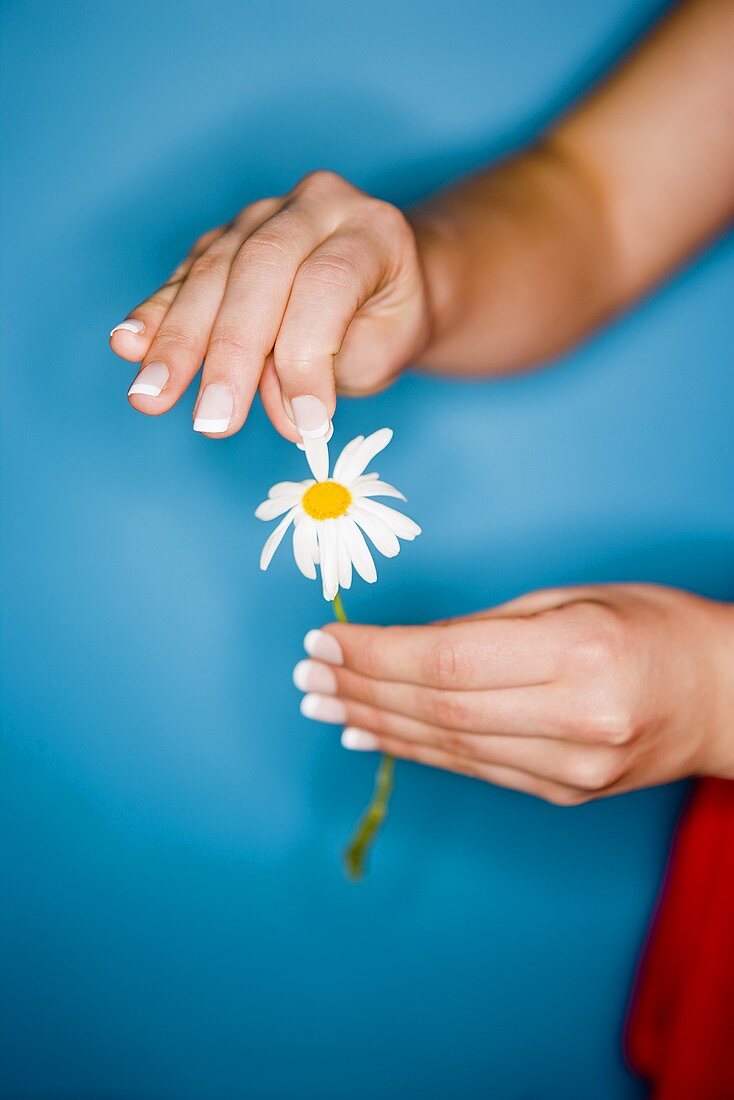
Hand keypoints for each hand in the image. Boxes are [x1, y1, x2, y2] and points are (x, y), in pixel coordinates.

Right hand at [110, 171, 429, 439]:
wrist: (382, 288)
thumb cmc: (382, 326)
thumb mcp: (378, 353)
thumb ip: (329, 371)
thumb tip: (273, 407)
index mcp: (370, 230)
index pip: (328, 284)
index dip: (309, 358)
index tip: (303, 423)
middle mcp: (314, 206)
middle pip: (261, 270)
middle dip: (232, 352)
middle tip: (213, 419)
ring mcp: (262, 215)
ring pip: (213, 271)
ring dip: (178, 340)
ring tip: (151, 397)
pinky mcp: (222, 239)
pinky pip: (184, 276)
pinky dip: (155, 315)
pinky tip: (127, 345)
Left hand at [294, 584, 733, 804]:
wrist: (726, 698)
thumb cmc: (655, 627)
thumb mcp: (573, 598)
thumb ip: (488, 627)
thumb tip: (405, 647)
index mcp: (578, 654)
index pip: (446, 662)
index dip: (374, 654)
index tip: (325, 640)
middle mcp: (574, 720)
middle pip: (437, 709)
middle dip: (360, 689)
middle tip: (306, 674)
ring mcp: (571, 769)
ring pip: (447, 748)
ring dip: (375, 724)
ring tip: (321, 704)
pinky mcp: (565, 793)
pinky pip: (473, 770)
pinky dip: (415, 752)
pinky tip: (372, 736)